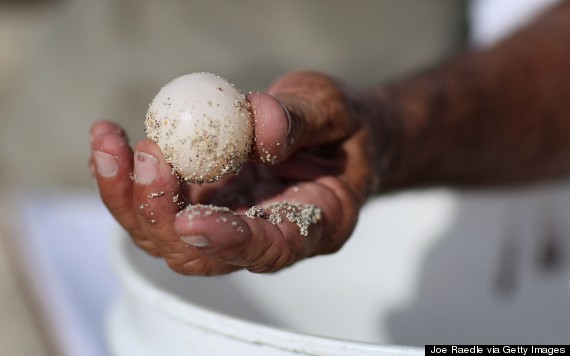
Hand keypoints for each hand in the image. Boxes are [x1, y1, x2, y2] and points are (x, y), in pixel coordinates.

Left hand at [89, 71, 382, 274]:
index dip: (229, 242)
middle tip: (147, 155)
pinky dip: (126, 175)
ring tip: (108, 141)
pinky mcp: (202, 200)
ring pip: (165, 234)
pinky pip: (156, 201)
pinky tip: (110, 138)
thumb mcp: (336, 111)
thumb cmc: (345, 128)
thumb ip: (304, 120)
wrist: (334, 134)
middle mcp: (261, 235)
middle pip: (198, 253)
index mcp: (311, 225)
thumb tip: (258, 125)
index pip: (268, 249)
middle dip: (160, 213)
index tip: (192, 219)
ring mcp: (226, 220)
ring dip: (128, 194)